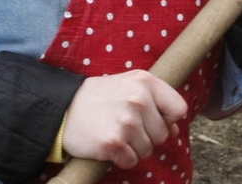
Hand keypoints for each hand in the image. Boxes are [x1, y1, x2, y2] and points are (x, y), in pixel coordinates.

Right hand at [61, 70, 187, 168]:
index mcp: (145, 81)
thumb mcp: (129, 87)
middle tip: (124, 125)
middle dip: (147, 136)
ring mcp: (126, 122)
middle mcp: (138, 99)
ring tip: (114, 132)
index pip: (179, 109)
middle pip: (163, 134)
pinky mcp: (113, 143)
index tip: (152, 118)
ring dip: (133, 148)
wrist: (63, 109)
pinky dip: (121, 158)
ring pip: (147, 150)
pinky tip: (108, 145)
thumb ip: (155, 102)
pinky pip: (131, 161)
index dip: (168, 118)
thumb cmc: (100, 98)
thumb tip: (174, 130)